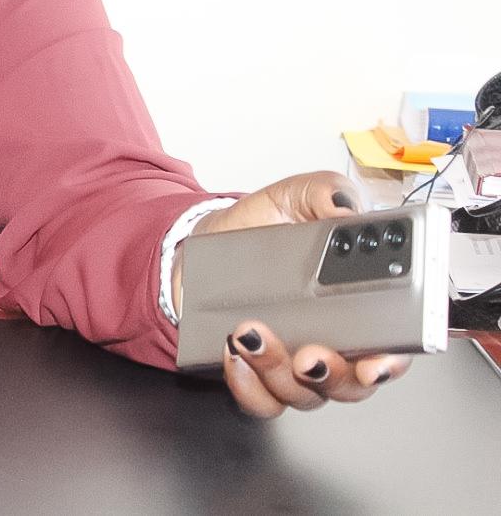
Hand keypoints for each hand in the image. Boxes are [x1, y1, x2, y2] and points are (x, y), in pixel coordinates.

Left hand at [186, 171, 410, 417]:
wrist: (202, 247)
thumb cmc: (259, 229)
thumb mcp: (293, 198)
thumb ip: (324, 194)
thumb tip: (344, 208)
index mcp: (357, 309)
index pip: (390, 349)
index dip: (390, 363)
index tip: (377, 362)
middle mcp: (332, 346)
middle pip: (349, 384)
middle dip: (332, 374)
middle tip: (309, 353)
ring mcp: (292, 367)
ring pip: (302, 394)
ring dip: (277, 369)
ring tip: (252, 332)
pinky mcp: (254, 376)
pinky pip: (259, 400)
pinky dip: (247, 384)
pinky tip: (232, 354)